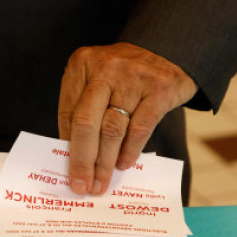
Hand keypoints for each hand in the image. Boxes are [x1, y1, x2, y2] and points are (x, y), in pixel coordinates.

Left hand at [58, 42, 197, 194]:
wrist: (170, 50)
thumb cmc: (124, 75)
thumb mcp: (97, 80)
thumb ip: (83, 109)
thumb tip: (71, 154)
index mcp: (81, 64)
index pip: (68, 112)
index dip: (66, 145)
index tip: (66, 171)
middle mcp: (105, 68)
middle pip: (86, 122)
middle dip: (82, 159)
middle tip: (81, 186)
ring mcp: (133, 77)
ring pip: (113, 129)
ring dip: (105, 161)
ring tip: (101, 181)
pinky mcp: (160, 88)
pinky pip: (140, 128)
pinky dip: (130, 150)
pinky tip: (123, 164)